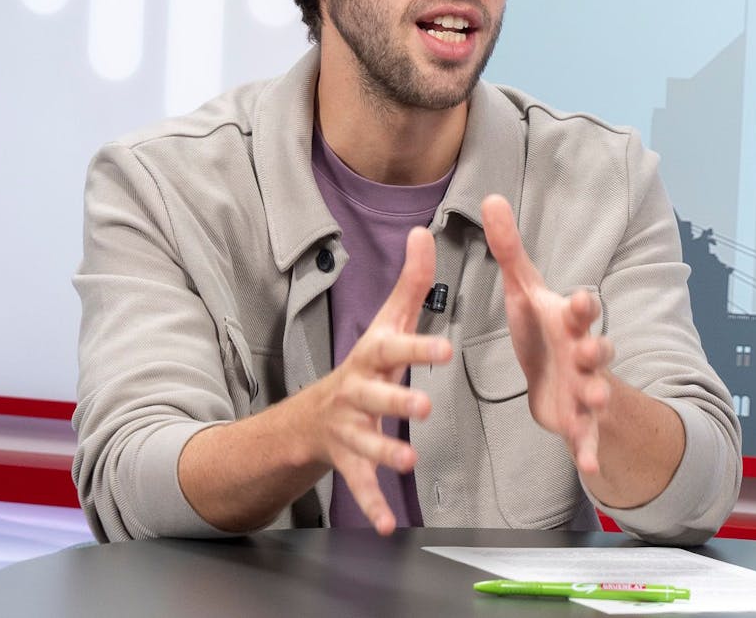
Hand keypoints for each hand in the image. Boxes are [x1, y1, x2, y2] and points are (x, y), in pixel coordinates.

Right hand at [308, 226, 451, 532]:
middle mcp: (356, 393)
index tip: (445, 350)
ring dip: (385, 452)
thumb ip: (411, 283)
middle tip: (423, 408)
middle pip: (375, 397)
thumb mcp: (385, 323)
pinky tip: (388, 525)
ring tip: (408, 461)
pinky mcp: (348, 463)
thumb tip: (424, 231)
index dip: (417, 349)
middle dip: (397, 402)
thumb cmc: (365, 364)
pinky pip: (360, 486)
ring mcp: (349, 430)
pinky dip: (372, 506)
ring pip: (365, 443)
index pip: (393, 349)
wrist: (310, 417)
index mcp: (371, 358)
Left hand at [480, 194, 614, 475]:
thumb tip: (491, 197)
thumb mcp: (525, 291)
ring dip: (598, 396)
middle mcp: (583, 353)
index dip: (582, 305)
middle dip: (597, 348)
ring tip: (597, 401)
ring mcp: (586, 388)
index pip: (580, 309)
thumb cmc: (545, 331)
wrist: (563, 383)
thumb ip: (509, 250)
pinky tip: (588, 467)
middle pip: (597, 348)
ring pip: (597, 390)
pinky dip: (588, 451)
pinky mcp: (580, 421)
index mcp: (568, 322)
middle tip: (596, 349)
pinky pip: (587, 437)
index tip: (582, 298)